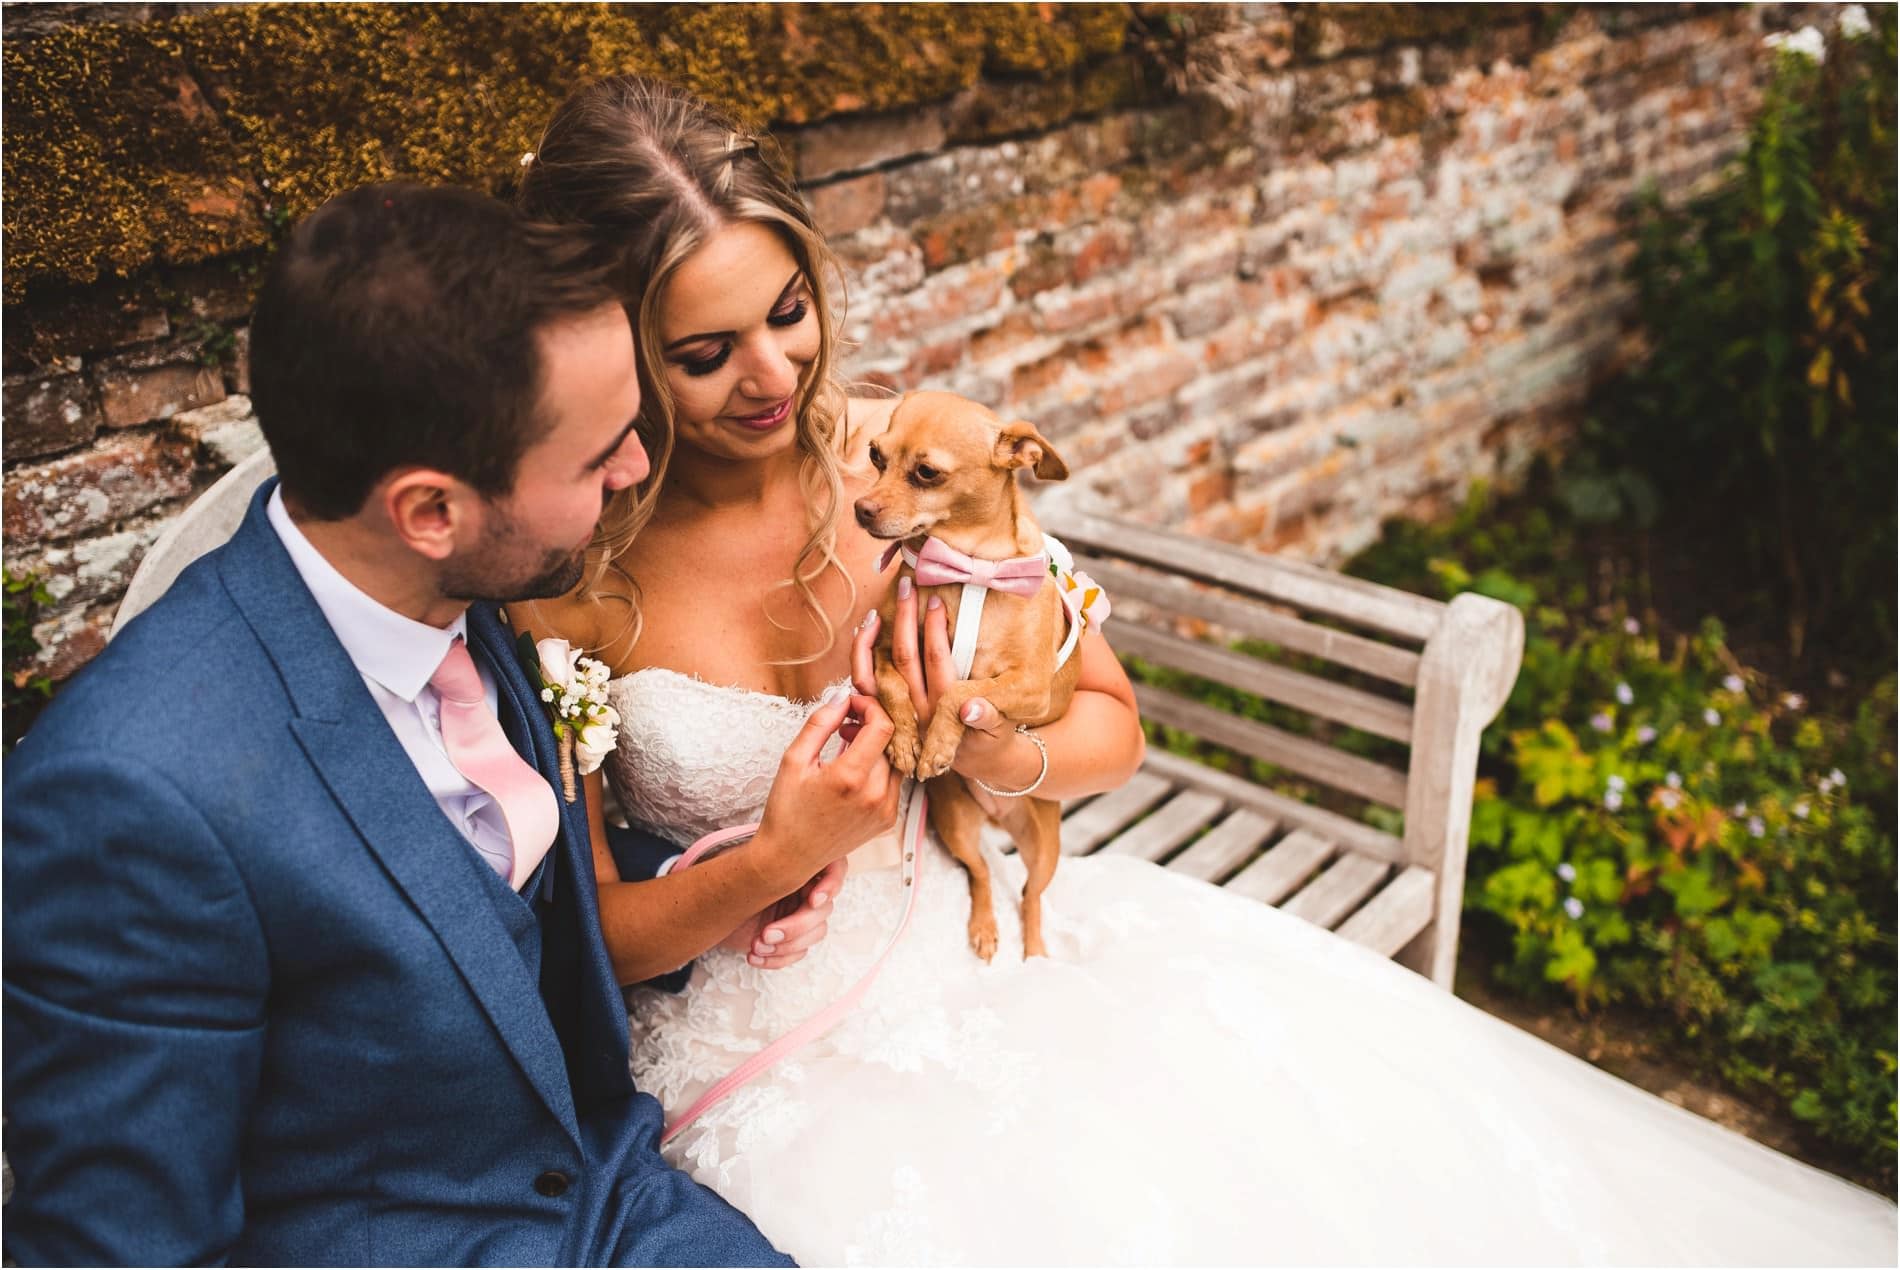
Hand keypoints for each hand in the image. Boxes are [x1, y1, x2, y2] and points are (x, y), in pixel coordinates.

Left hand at [718, 856, 848, 967]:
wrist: (703, 912)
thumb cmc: (722, 884)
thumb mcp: (741, 869)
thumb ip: (765, 865)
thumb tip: (777, 867)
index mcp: (799, 865)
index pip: (835, 867)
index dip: (831, 884)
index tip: (813, 899)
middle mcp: (805, 889)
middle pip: (824, 909)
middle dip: (796, 926)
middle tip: (767, 934)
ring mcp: (801, 915)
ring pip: (816, 934)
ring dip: (787, 945)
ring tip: (755, 945)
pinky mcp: (791, 939)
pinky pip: (798, 953)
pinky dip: (777, 959)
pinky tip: (754, 957)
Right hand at [751, 688, 900, 894]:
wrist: (789, 857)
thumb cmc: (786, 810)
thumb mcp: (794, 760)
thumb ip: (820, 724)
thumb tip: (843, 697)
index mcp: (851, 778)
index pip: (884, 727)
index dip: (871, 707)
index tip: (853, 705)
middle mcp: (875, 796)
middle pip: (891, 742)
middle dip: (871, 725)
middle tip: (844, 726)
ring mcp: (886, 811)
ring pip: (896, 760)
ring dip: (877, 747)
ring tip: (847, 747)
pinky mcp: (888, 821)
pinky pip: (895, 782)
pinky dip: (880, 768)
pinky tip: (854, 771)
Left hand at [849, 595, 1023, 793]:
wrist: (975, 764)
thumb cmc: (990, 740)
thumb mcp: (998, 731)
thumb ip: (988, 718)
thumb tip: (972, 708)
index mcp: (945, 710)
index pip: (937, 660)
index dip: (936, 628)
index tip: (936, 600)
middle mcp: (917, 712)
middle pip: (904, 658)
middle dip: (906, 618)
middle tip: (908, 585)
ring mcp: (897, 714)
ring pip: (874, 673)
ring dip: (874, 637)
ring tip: (879, 606)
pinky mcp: (884, 715)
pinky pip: (865, 686)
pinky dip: (860, 658)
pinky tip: (864, 631)